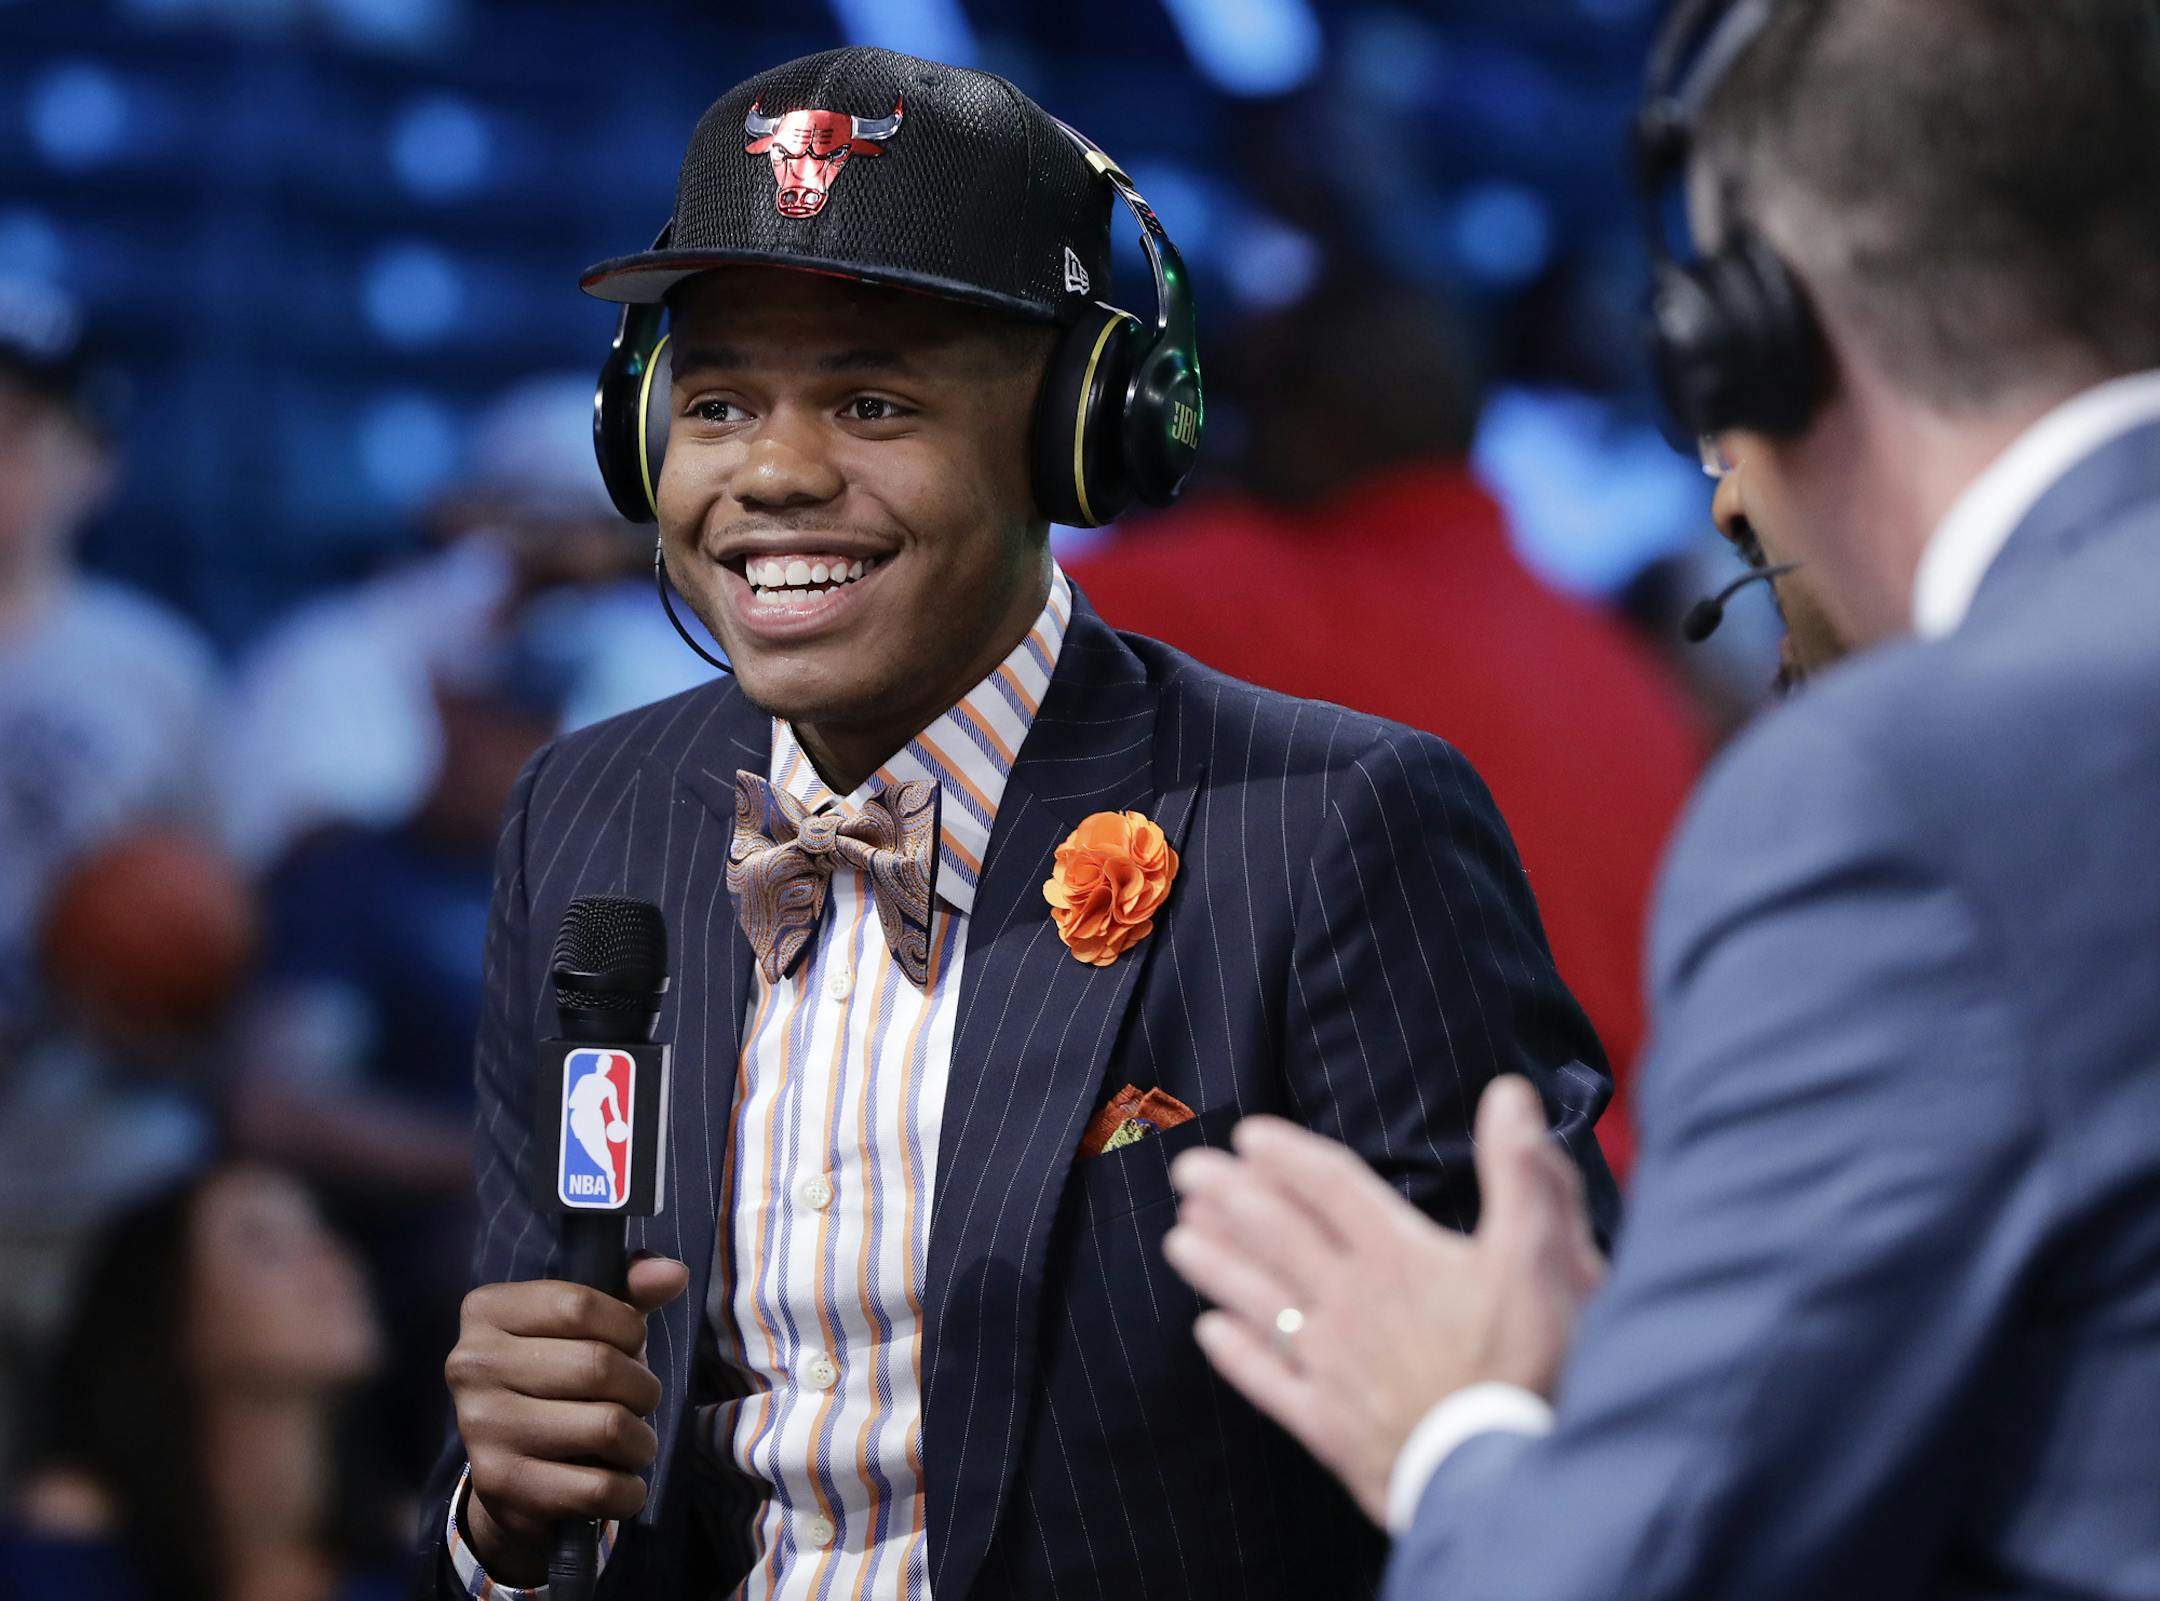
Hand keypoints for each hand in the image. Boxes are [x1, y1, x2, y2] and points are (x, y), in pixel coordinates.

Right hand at [444, 1254, 689, 1583]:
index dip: (628, 1328)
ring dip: (641, 1441)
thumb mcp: (589, 1324)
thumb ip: (632, 1290)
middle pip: (598, 1366)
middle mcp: (472, 1365)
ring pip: (606, 1427)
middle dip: (643, 1388)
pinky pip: (597, 1489)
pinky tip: (622, 1483)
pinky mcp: (500, 1485)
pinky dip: (629, 1491)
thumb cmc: (558, 1377)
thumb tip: (674, 1273)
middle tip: (640, 1402)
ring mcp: (481, 1427)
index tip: (631, 1346)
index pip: (579, 1305)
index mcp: (487, 1311)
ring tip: (633, 1442)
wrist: (509, 1470)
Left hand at [1163, 1078, 1603, 1522]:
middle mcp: (1353, 1302)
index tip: (1247, 1134)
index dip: (1288, 1156)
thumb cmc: (1534, 1366)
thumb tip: (1508, 1095)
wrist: (1507, 1479)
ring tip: (1177, 1237)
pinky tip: (1206, 1334)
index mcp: (1400, 1256)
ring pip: (1260, 1301)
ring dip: (1217, 1265)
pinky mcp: (1329, 1427)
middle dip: (1230, 1196)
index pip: (1332, 1188)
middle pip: (1278, 1235)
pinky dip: (1236, 1355)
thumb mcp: (1543, 1260)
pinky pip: (1268, 1382)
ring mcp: (1333, 1366)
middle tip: (1186, 1170)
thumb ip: (1522, 1175)